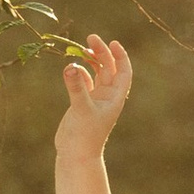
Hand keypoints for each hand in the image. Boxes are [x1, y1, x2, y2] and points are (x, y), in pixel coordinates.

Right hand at [58, 31, 133, 147]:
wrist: (76, 156)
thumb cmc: (84, 136)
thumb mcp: (81, 109)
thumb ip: (76, 86)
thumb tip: (70, 66)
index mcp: (115, 98)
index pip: (123, 71)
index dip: (120, 56)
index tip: (112, 42)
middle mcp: (107, 97)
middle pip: (109, 68)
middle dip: (102, 53)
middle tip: (91, 38)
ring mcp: (95, 100)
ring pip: (97, 74)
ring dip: (91, 61)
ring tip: (82, 48)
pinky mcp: (83, 104)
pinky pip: (85, 83)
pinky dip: (80, 73)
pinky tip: (72, 68)